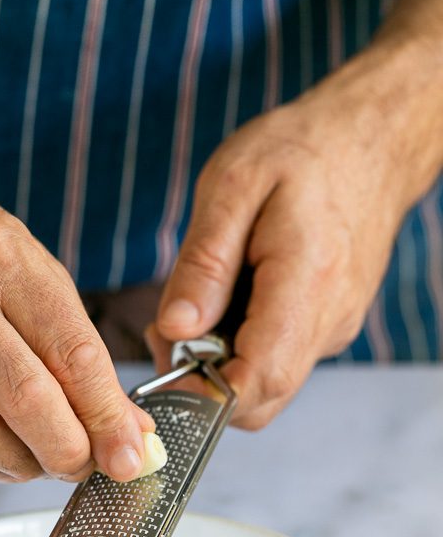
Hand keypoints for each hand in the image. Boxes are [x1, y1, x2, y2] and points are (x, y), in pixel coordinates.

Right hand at [0, 132, 151, 481]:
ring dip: (24, 465)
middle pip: (25, 401)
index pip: (72, 354)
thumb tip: (123, 425)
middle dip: (69, 452)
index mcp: (2, 257)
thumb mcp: (23, 264)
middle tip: (86, 467)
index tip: (130, 458)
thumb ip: (73, 344)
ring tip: (42, 460)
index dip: (109, 418)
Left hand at [150, 39, 442, 427]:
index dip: (207, 395)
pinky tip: (231, 298)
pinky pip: (278, 358)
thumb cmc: (300, 151)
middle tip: (169, 332)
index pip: (261, 379)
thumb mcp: (233, 184)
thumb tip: (174, 329)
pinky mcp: (328, 326)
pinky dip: (242, 345)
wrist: (371, 137)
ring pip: (267, 383)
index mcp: (306, 283)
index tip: (165, 376)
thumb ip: (203, 263)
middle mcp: (328, 319)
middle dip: (203, 384)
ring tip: (202, 301)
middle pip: (261, 399)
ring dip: (220, 363)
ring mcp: (332, 328)